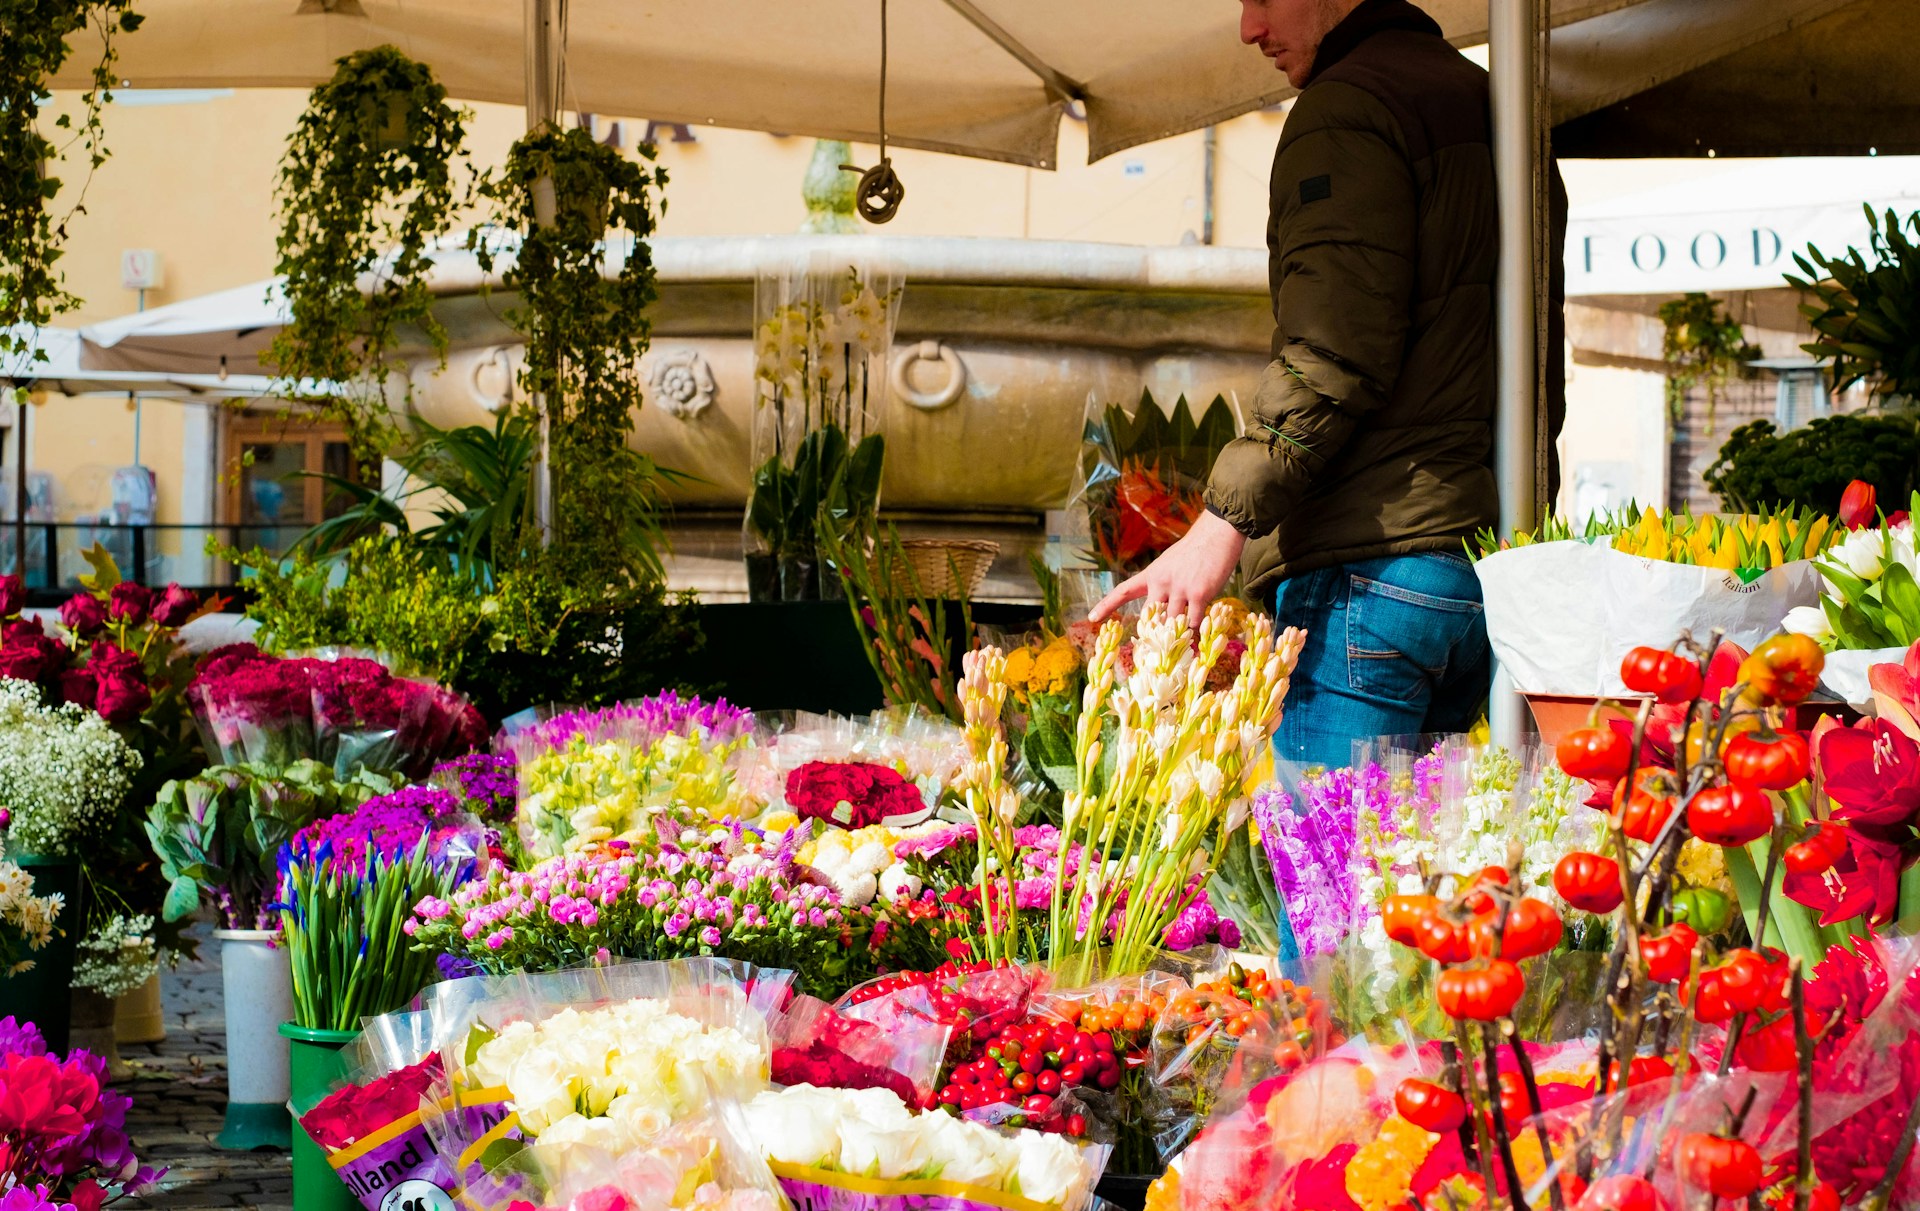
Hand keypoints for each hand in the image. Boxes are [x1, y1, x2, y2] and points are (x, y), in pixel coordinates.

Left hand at [1088, 510, 1247, 627]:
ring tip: (1182, 640)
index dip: (1106, 605)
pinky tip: (1198, 631)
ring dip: (1178, 633)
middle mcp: (1161, 582)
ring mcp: (1179, 589)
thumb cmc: (1196, 550)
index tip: (1092, 618)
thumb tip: (1165, 613)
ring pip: (1172, 623)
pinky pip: (1193, 622)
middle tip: (1157, 647)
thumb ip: (1165, 587)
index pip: (1124, 591)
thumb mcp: (1171, 565)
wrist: (1216, 534)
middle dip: (1153, 632)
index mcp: (1151, 575)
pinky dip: (1195, 630)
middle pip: (1150, 617)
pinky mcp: (1199, 594)